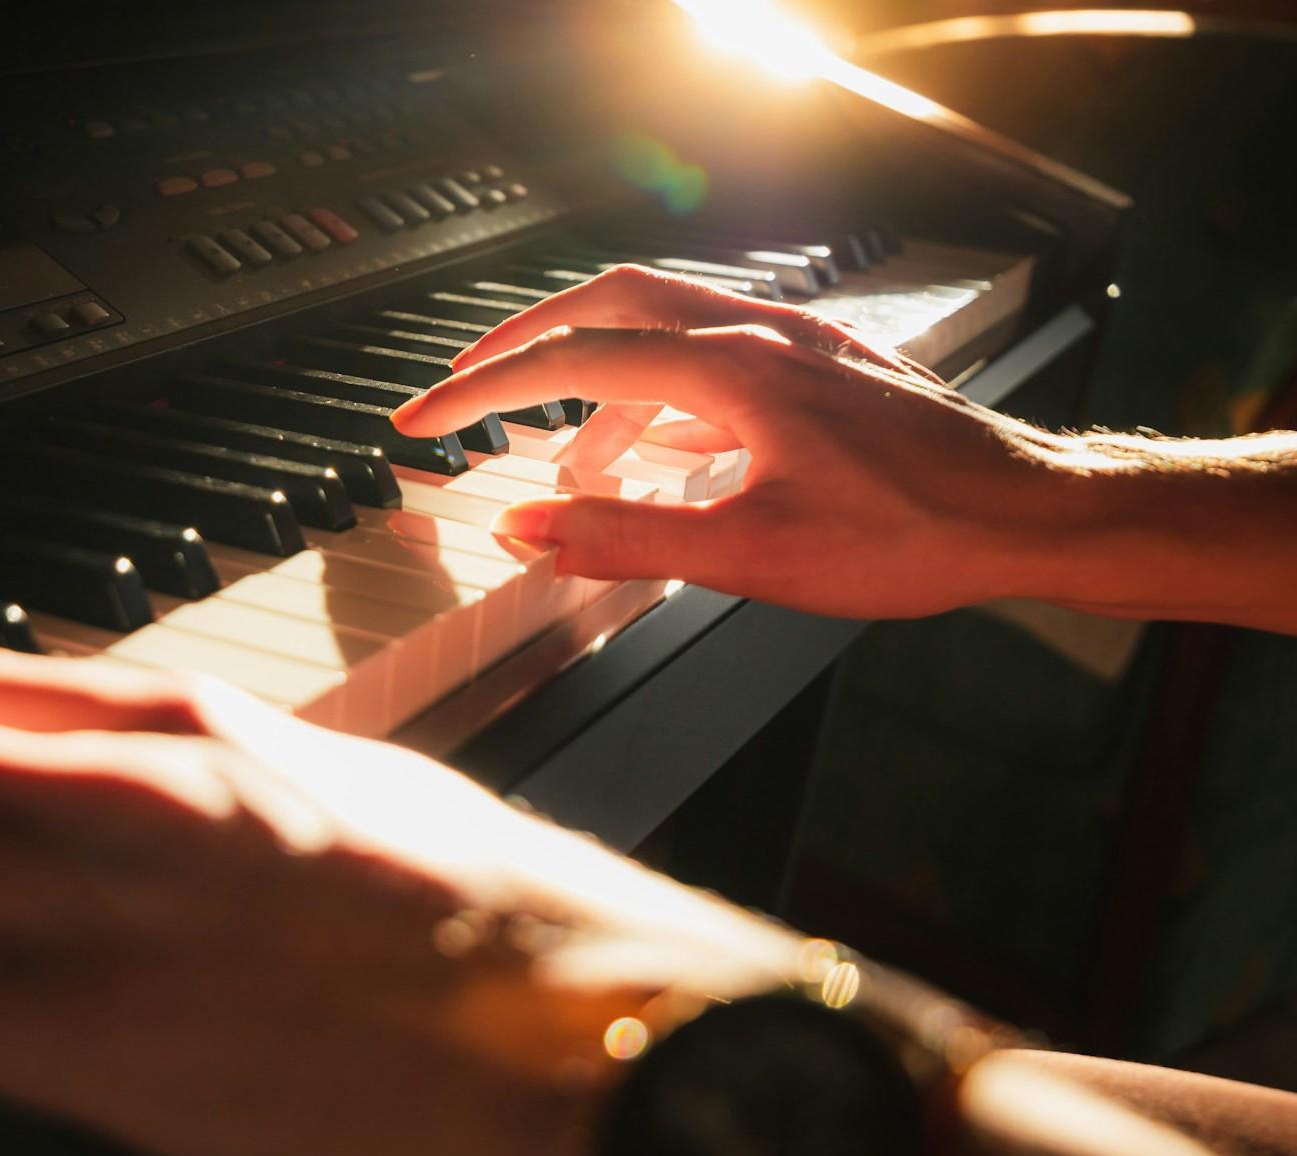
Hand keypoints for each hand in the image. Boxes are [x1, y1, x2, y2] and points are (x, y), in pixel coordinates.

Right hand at [390, 266, 1086, 618]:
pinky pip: (710, 353)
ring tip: (563, 456)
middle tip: (463, 387)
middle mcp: (759, 334)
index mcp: (732, 371)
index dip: (482, 388)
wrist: (1028, 517)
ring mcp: (794, 343)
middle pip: (605, 302)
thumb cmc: (912, 537)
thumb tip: (525, 526)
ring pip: (659, 324)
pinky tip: (656, 450)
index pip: (572, 359)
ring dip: (592, 374)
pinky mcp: (820, 366)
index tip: (422, 417)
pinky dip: (656, 391)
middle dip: (522, 344)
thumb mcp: (749, 557)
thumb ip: (624, 538)